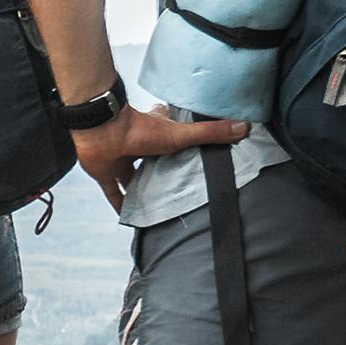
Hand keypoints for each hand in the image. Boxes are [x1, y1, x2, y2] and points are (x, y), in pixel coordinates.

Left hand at [69, 102, 246, 213]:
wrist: (102, 132)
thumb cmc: (139, 129)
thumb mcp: (181, 134)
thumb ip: (210, 133)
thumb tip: (243, 128)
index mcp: (156, 130)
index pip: (171, 130)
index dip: (180, 137)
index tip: (190, 149)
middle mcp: (138, 145)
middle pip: (151, 157)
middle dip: (161, 169)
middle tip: (175, 184)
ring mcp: (121, 159)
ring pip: (132, 176)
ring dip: (142, 187)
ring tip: (158, 204)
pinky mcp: (106, 173)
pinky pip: (113, 192)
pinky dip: (121, 204)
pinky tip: (129, 217)